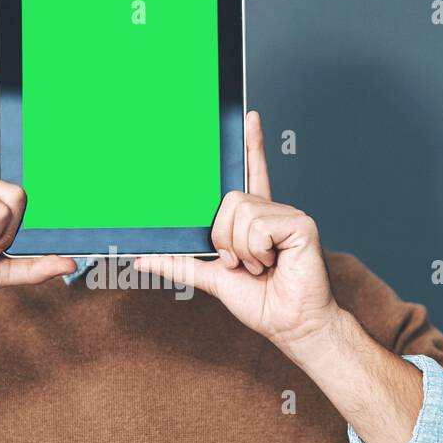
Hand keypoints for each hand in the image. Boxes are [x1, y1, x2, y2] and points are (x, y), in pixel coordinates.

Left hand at [134, 111, 341, 354]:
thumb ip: (180, 263)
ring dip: (241, 250)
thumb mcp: (212, 278)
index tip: (251, 117)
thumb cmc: (261, 302)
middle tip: (242, 263)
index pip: (252, 174)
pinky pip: (257, 226)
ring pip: (240, 213)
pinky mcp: (300, 223)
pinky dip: (256, 251)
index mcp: (256, 220)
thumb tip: (141, 259)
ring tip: (261, 266)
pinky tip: (274, 263)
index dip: (252, 146)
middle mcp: (273, 211)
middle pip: (228, 200)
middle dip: (223, 239)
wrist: (290, 325)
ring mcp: (289, 215)